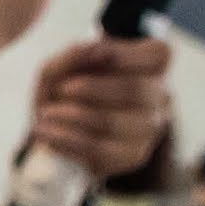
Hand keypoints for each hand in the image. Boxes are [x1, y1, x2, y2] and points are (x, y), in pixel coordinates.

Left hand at [24, 34, 175, 177]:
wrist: (55, 134)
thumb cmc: (64, 94)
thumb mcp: (60, 68)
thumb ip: (74, 55)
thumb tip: (93, 50)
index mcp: (150, 67)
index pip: (158, 54)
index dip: (125, 54)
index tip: (93, 54)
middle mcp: (158, 96)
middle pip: (134, 89)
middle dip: (91, 89)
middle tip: (62, 90)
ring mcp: (149, 128)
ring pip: (115, 122)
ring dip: (73, 116)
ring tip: (46, 114)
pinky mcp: (132, 156)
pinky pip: (100, 149)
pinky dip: (67, 140)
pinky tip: (47, 133)